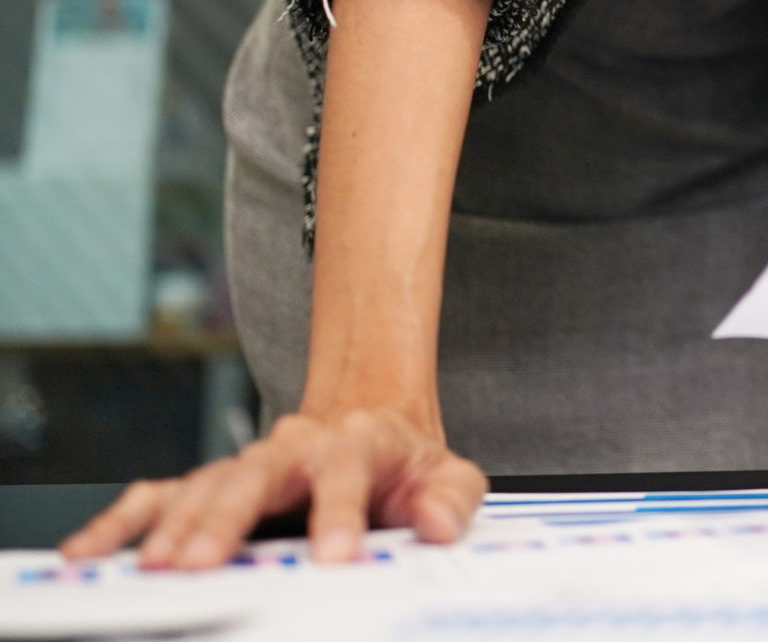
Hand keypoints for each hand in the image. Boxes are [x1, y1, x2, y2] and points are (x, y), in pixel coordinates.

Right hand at [59, 405, 485, 568]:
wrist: (371, 425)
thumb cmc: (405, 463)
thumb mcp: (449, 474)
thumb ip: (451, 500)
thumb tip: (435, 525)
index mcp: (357, 441)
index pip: (348, 470)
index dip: (341, 513)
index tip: (335, 557)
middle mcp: (295, 446)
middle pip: (257, 475)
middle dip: (228, 521)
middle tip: (202, 565)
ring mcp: (249, 463)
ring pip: (205, 486)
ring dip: (176, 526)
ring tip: (155, 567)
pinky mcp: (215, 483)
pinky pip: (160, 497)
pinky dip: (122, 522)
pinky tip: (90, 552)